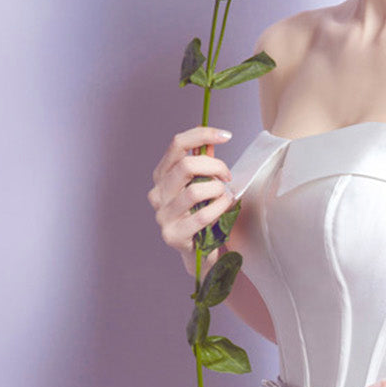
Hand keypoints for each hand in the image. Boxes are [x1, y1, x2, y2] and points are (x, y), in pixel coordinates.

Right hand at [147, 125, 235, 276]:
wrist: (199, 251)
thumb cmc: (202, 213)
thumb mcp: (202, 185)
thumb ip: (204, 164)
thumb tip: (214, 138)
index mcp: (161, 175)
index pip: (177, 144)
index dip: (202, 134)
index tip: (226, 135)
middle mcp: (157, 193)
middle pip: (187, 166)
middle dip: (215, 167)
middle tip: (227, 176)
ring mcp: (162, 215)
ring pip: (195, 191)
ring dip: (217, 191)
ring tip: (225, 196)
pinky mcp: (172, 235)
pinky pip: (202, 216)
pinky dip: (219, 208)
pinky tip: (225, 207)